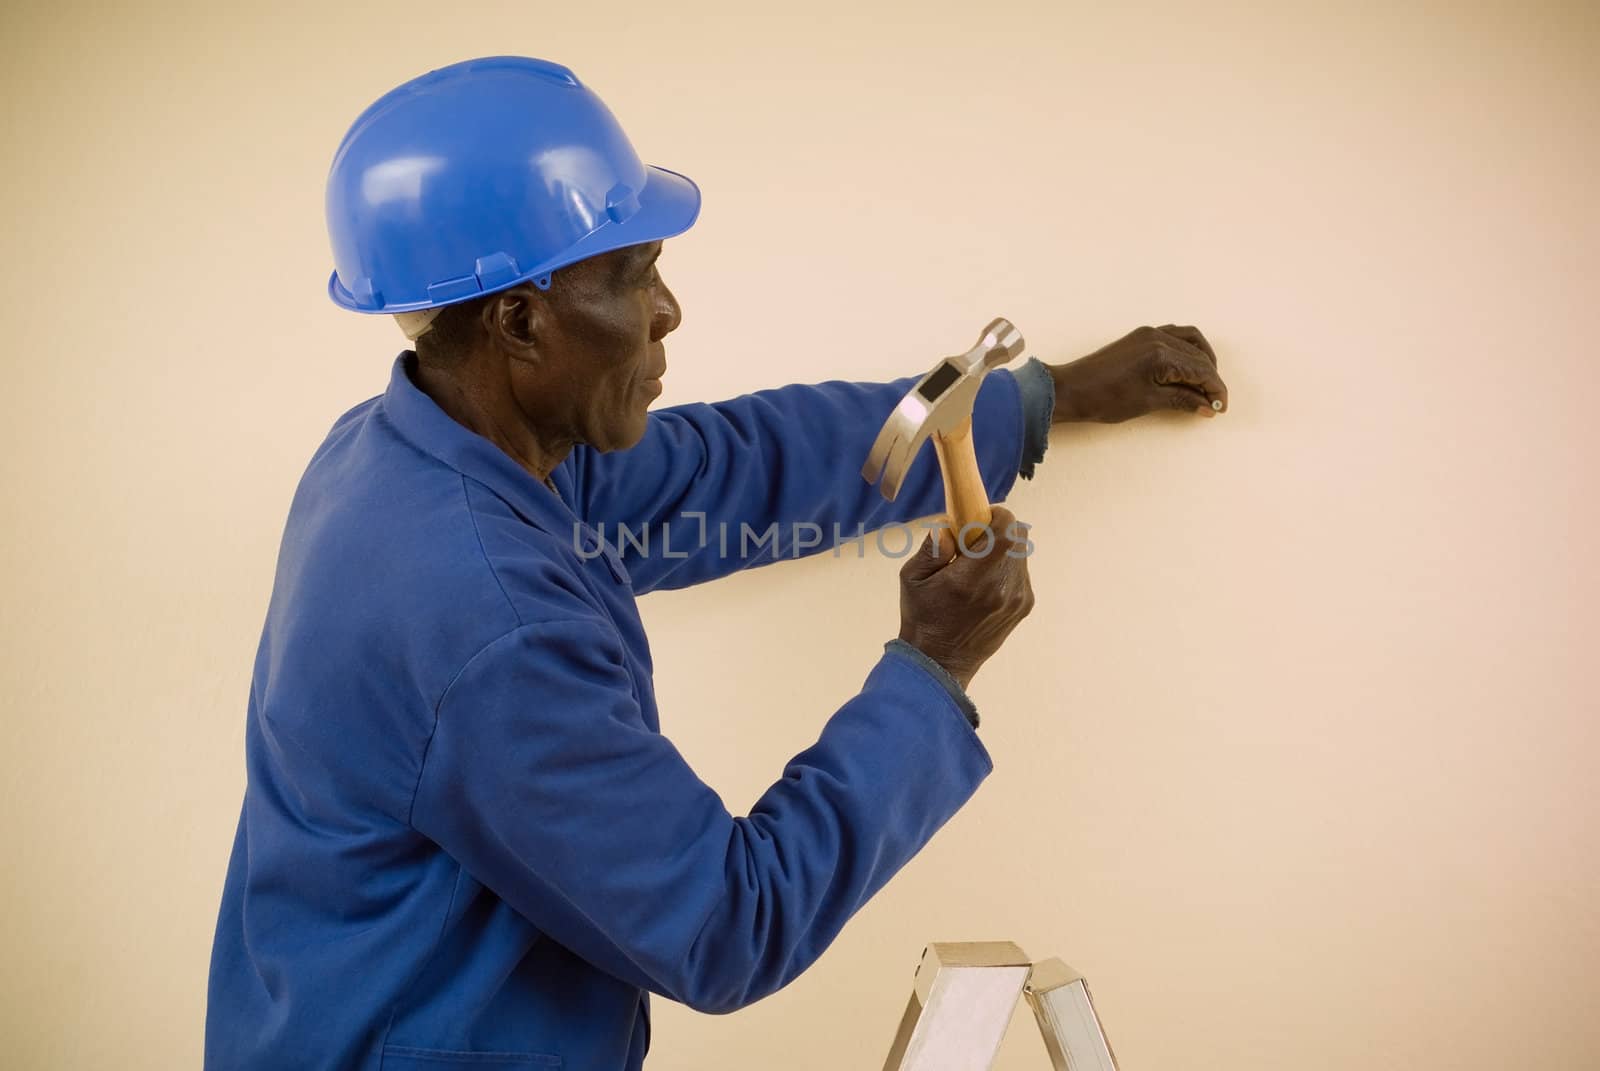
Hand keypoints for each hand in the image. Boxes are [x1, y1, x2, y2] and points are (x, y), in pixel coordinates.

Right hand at [897, 506, 1034, 691]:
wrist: (940, 663)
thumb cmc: (923, 618)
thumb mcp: (912, 578)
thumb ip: (933, 547)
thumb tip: (949, 527)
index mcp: (975, 577)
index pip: (1006, 528)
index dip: (994, 515)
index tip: (976, 518)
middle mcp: (1004, 587)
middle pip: (1019, 537)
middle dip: (998, 530)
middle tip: (973, 541)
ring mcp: (1018, 599)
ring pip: (1021, 554)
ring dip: (1002, 550)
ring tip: (976, 566)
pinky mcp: (1023, 608)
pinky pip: (1021, 573)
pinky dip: (1006, 568)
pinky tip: (984, 584)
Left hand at [1049, 324, 1228, 423]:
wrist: (1071, 390)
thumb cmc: (1104, 399)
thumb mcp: (1148, 402)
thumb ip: (1182, 400)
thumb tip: (1207, 407)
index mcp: (1161, 353)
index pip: (1201, 369)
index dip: (1215, 389)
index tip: (1221, 407)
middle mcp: (1158, 337)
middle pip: (1199, 355)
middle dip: (1211, 377)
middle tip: (1214, 400)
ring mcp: (1148, 333)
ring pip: (1190, 340)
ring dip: (1202, 360)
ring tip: (1204, 384)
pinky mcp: (1140, 336)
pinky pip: (1175, 336)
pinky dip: (1187, 351)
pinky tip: (1187, 369)